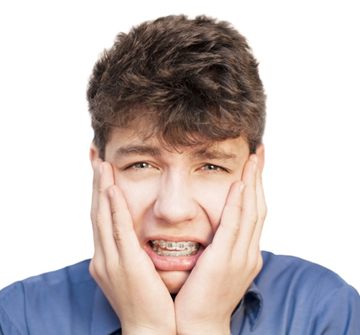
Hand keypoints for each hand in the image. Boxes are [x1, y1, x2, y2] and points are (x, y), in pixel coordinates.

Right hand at [89, 159, 175, 334]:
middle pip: (97, 213)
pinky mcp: (126, 264)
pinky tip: (113, 190)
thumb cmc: (147, 302)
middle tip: (98, 162)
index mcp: (107, 259)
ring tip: (102, 166)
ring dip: (102, 190)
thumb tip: (137, 237)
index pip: (101, 220)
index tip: (102, 175)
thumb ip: (132, 253)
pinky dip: (114, 208)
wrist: (150, 330)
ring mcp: (111, 261)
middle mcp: (104, 257)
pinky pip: (118, 230)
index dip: (100, 196)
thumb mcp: (135, 273)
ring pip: (103, 217)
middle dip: (96, 187)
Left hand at [174, 155, 265, 334]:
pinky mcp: (225, 261)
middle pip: (258, 206)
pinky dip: (239, 204)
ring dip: (253, 183)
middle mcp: (248, 252)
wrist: (198, 324)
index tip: (253, 166)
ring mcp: (240, 256)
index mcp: (246, 252)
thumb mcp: (216, 266)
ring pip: (251, 212)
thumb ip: (221, 245)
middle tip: (259, 152)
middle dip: (259, 178)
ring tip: (254, 159)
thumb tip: (217, 228)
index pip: (254, 212)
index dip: (255, 187)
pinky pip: (234, 226)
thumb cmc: (203, 295)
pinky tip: (239, 184)